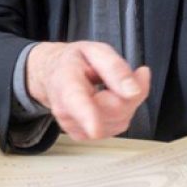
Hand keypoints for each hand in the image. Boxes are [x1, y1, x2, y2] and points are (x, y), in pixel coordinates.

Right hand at [26, 41, 149, 140]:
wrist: (53, 74)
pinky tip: (107, 99)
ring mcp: (73, 126)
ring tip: (108, 86)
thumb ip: (114, 67)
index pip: (77, 102)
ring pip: (120, 121)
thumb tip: (133, 91)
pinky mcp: (83, 135)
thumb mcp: (95, 50)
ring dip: (124, 102)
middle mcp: (65, 110)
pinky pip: (117, 126)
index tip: (95, 130)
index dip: (88, 117)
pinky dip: (120, 113)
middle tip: (119, 74)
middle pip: (115, 110)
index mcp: (66, 83)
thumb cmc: (74, 61)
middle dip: (128, 92)